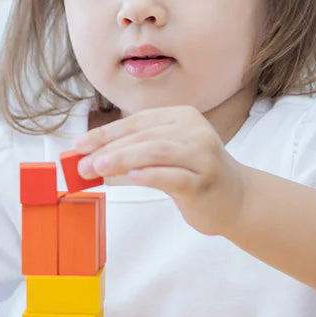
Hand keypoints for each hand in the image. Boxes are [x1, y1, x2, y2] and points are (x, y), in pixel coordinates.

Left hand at [74, 105, 247, 235]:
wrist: (237, 200)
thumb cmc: (194, 175)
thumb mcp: (166, 156)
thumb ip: (134, 152)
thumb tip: (89, 158)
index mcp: (182, 116)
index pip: (136, 122)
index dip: (105, 133)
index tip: (79, 145)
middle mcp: (194, 131)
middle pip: (144, 136)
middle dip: (108, 149)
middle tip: (82, 163)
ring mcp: (202, 155)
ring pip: (156, 151)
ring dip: (122, 159)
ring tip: (98, 168)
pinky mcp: (205, 181)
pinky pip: (174, 176)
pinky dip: (150, 174)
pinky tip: (131, 177)